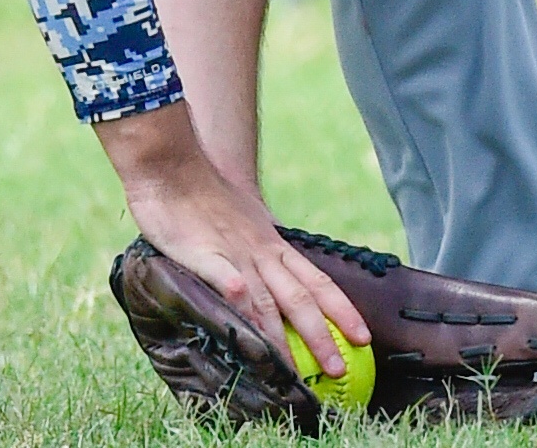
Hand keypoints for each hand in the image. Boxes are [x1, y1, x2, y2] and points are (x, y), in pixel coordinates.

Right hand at [95, 101, 370, 376]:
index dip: (341, 309)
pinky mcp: (203, 252)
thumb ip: (257, 244)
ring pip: (264, 300)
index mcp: (271, 243)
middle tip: (339, 372)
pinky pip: (221, 275)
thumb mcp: (245, 216)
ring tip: (295, 372)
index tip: (364, 337)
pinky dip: (235, 292)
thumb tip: (268, 273)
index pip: (315, 280)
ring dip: (282, 338)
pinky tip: (243, 310)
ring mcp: (233, 253)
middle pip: (298, 298)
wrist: (173, 163)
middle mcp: (260, 251)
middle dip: (321, 337)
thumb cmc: (203, 192)